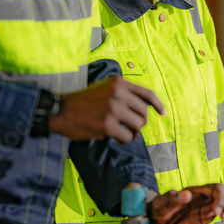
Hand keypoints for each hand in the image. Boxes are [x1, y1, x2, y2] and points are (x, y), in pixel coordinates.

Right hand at [49, 76, 164, 142]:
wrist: (59, 110)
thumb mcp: (103, 89)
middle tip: (131, 128)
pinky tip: (115, 138)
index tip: (163, 113)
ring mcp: (113, 108)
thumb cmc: (81, 102)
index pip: (146, 94)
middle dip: (139, 123)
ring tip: (124, 133)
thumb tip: (142, 110)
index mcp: (119, 82)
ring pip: (138, 125)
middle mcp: (118, 93)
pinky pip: (127, 137)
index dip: (157, 105)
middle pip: (144, 113)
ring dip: (133, 133)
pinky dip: (124, 140)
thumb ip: (121, 94)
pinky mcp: (107, 124)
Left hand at [147, 183, 223, 223]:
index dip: (221, 198)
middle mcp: (206, 196)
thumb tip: (187, 195)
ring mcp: (209, 205)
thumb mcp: (163, 202)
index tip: (216, 212)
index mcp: (197, 190)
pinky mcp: (208, 216)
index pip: (218, 188)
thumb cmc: (159, 207)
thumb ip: (174, 198)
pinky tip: (223, 221)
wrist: (158, 218)